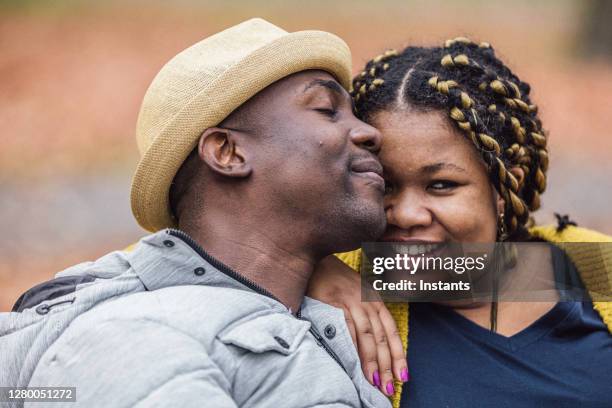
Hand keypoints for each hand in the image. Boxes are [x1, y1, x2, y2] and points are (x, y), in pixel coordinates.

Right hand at [307, 255, 407, 395]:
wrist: (317, 260)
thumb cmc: (337, 280)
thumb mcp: (358, 293)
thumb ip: (367, 315)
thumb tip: (374, 347)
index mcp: (375, 300)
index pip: (391, 332)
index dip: (399, 355)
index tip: (403, 376)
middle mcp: (367, 300)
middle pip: (381, 337)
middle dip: (386, 365)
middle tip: (388, 387)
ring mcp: (351, 300)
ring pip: (366, 335)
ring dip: (370, 360)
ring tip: (373, 380)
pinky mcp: (335, 302)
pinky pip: (346, 327)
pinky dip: (351, 346)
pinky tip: (353, 362)